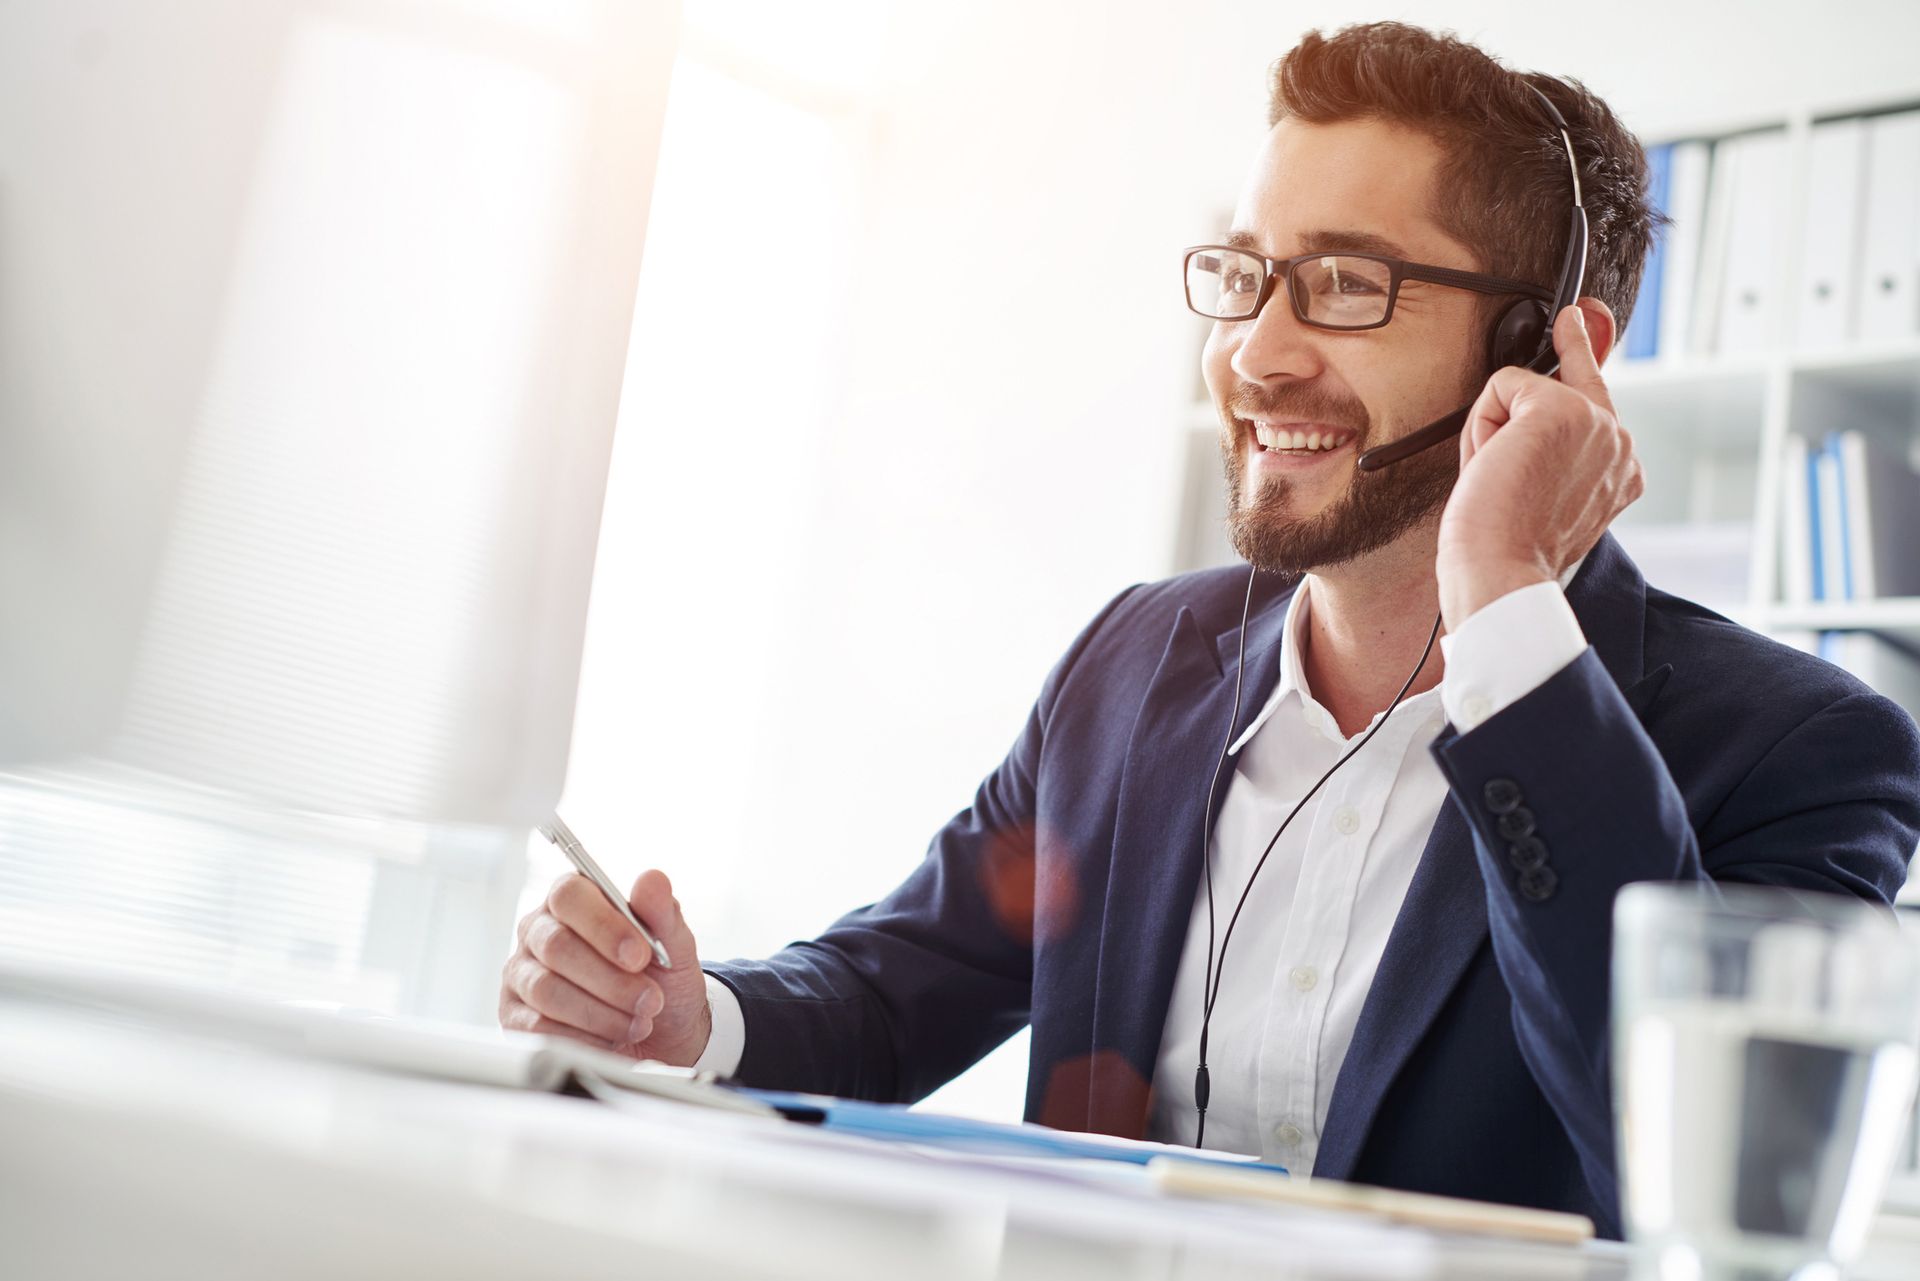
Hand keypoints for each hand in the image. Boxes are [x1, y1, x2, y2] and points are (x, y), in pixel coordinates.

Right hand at [499, 869, 714, 1065]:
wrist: (662, 1034)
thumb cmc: (660, 979)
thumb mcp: (673, 945)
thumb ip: (662, 912)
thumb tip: (653, 879)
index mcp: (573, 901)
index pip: (569, 896)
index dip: (603, 925)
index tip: (640, 956)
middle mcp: (539, 932)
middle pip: (556, 946)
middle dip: (610, 980)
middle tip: (650, 1000)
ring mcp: (523, 975)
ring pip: (547, 990)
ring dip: (601, 1013)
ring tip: (638, 1022)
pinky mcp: (516, 1017)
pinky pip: (538, 1028)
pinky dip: (583, 1038)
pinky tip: (612, 1039)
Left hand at [1436, 303, 1642, 630]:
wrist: (1500, 574)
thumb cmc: (1505, 544)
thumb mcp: (1534, 485)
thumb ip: (1547, 432)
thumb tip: (1543, 376)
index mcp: (1622, 470)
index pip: (1598, 395)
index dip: (1581, 353)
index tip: (1578, 316)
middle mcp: (1620, 443)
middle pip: (1562, 381)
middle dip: (1520, 407)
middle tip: (1536, 388)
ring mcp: (1596, 422)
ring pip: (1524, 388)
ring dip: (1492, 432)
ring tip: (1498, 482)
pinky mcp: (1562, 409)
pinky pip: (1502, 385)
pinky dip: (1481, 426)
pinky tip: (1491, 466)